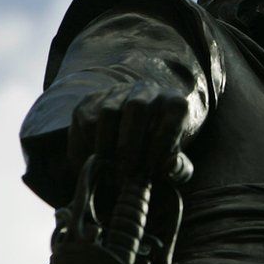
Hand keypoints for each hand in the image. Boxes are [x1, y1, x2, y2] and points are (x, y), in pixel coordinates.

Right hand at [68, 81, 189, 178]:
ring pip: (108, 112)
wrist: (139, 132)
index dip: (162, 145)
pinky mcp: (92, 99)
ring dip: (106, 145)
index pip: (171, 118)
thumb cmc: (161, 151)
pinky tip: (95, 161)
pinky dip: (89, 144)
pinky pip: (87, 119)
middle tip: (125, 172)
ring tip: (108, 169)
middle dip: (129, 144)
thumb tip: (168, 167)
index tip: (152, 170)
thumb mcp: (176, 162)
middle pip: (137, 108)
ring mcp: (118, 92)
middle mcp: (148, 90)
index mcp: (175, 103)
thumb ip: (177, 169)